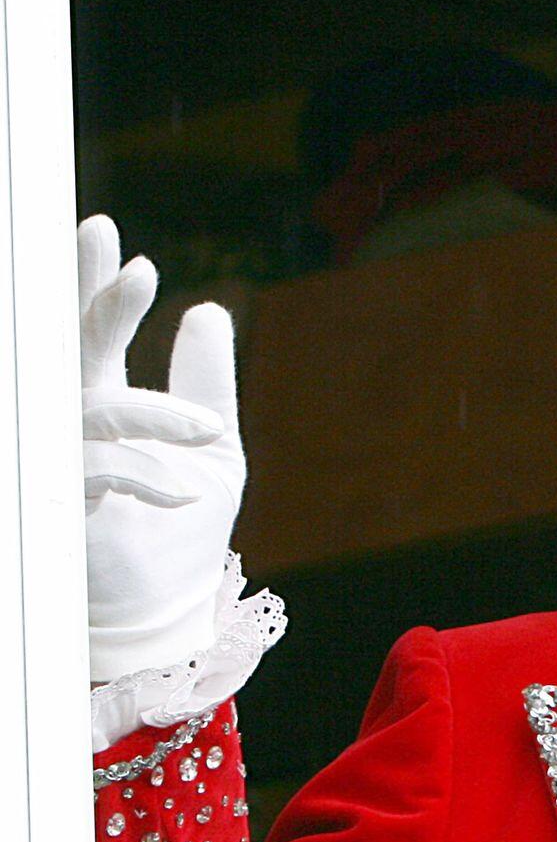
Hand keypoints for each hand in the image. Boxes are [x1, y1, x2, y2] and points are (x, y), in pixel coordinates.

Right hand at [79, 213, 245, 682]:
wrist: (166, 613)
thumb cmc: (183, 534)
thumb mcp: (215, 449)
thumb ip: (208, 383)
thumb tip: (208, 312)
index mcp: (99, 402)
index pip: (85, 330)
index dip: (89, 280)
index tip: (102, 229)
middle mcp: (68, 424)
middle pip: (67, 350)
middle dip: (95, 308)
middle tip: (135, 271)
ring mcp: (57, 464)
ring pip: (85, 410)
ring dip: (150, 414)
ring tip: (204, 430)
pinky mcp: (56, 509)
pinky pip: (92, 475)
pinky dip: (143, 477)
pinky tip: (182, 491)